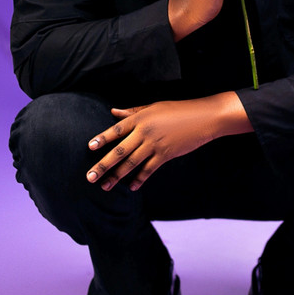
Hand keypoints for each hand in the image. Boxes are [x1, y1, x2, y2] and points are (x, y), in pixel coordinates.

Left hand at [86, 93, 252, 190]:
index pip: (116, 130)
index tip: (90, 147)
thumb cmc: (178, 110)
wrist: (203, 117)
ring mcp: (155, 144)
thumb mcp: (154, 107)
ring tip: (104, 186)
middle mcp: (145, 132)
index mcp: (141, 118)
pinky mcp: (165, 154)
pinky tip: (131, 187)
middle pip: (119, 151)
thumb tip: (113, 111)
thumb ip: (133, 112)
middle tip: (89, 177)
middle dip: (103, 165)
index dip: (102, 139)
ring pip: (131, 163)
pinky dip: (139, 179)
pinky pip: (148, 169)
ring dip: (116, 176)